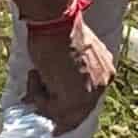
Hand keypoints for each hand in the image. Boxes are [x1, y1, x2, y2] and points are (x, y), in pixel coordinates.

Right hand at [20, 17, 113, 132]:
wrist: (55, 24)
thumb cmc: (58, 31)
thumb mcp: (70, 54)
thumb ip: (66, 74)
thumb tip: (48, 89)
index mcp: (106, 69)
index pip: (88, 97)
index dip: (65, 103)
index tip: (52, 111)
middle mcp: (103, 83)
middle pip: (77, 111)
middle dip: (52, 108)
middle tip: (31, 100)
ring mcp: (90, 94)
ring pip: (61, 113)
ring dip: (41, 98)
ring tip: (35, 74)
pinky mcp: (75, 100)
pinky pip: (51, 110)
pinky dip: (38, 96)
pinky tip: (36, 74)